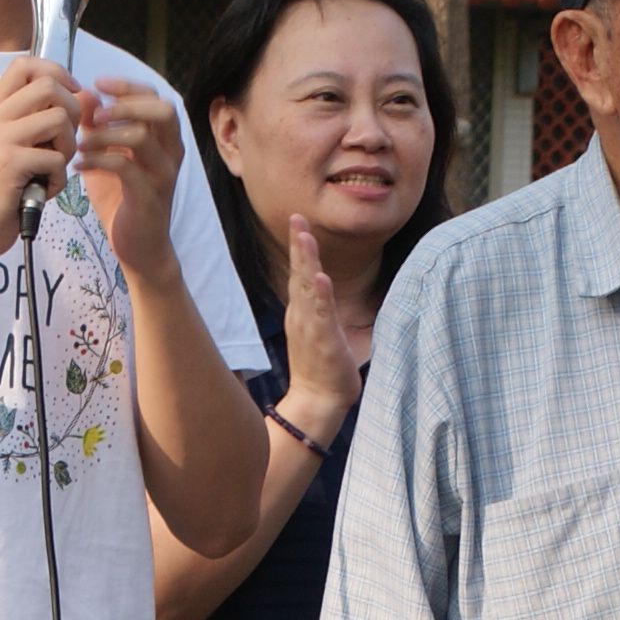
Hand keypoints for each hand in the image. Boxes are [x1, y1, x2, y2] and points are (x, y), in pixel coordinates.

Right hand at [0, 57, 81, 267]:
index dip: (56, 73)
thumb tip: (88, 94)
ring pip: (59, 118)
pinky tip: (44, 190)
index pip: (25, 65)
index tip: (69, 96)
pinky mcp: (10, 164)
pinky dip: (59, 178)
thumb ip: (43, 120)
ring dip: (68, 145)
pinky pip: (56, 158)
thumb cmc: (0, 190)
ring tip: (54, 167)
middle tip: (65, 140)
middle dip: (72, 111)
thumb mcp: (16, 146)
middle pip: (48, 85)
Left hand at [78, 76, 188, 280]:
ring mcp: (162, 175)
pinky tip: (78, 167)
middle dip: (125, 103)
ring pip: (142, 136)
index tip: (98, 83)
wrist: (140, 249)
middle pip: (162, 110)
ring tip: (80, 142)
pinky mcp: (149, 196)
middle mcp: (170, 153)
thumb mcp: (108, 157)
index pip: (155, 97)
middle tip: (94, 113)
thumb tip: (83, 95)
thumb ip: (97, 128)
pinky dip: (97, 161)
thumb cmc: (123, 200)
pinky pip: (125, 167)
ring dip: (104, 134)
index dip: (128, 86)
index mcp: (164, 140)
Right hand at [275, 219, 360, 443]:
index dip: (299, 248)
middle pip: (299, 274)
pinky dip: (320, 296)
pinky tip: (321, 279)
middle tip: (297, 218)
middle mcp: (302, 316)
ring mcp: (310, 327)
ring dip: (306, 262)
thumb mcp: (318, 330)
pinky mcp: (322, 341)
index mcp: (302, 312)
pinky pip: (321, 315)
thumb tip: (321, 289)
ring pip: (307, 289)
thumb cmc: (321, 367)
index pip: (299, 274)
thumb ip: (318, 308)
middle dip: (298, 245)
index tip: (299, 222)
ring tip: (305, 238)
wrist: (317, 400)